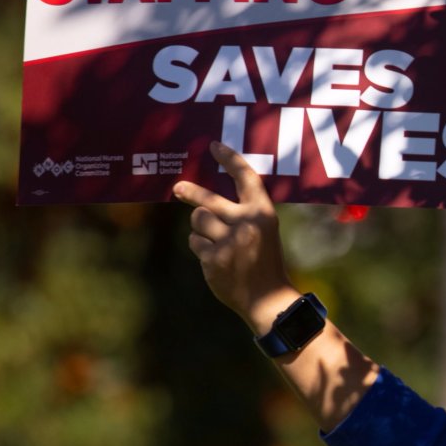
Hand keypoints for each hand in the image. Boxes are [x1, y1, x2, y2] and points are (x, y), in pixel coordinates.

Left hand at [173, 142, 296, 329]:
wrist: (267, 298)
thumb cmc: (264, 260)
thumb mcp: (263, 230)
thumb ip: (242, 213)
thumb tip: (203, 198)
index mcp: (263, 213)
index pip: (245, 177)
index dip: (229, 159)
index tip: (214, 146)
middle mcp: (246, 224)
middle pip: (208, 200)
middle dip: (190, 192)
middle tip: (178, 188)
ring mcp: (229, 242)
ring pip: (198, 220)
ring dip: (202, 228)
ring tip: (216, 241)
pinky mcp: (213, 259)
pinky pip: (195, 242)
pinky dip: (201, 248)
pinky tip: (216, 259)